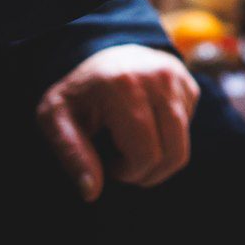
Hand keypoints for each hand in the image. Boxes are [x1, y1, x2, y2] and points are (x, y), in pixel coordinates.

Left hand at [36, 44, 200, 201]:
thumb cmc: (78, 93)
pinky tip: (147, 127)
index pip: (145, 154)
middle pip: (172, 154)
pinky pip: (187, 130)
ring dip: (160, 162)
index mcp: (123, 87)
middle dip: (148, 173)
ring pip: (184, 146)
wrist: (101, 52)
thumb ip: (71, 154)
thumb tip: (91, 192)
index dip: (129, 173)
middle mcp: (158, 79)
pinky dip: (168, 139)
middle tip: (124, 164)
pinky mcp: (189, 85)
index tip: (109, 165)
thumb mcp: (55, 118)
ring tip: (134, 151)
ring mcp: (178, 80)